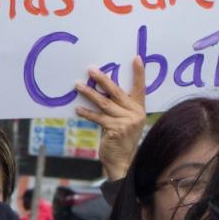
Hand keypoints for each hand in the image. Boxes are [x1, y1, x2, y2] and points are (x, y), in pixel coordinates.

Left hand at [75, 57, 146, 180]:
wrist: (124, 161)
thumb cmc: (122, 138)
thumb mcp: (126, 121)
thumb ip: (119, 107)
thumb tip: (100, 90)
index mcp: (140, 108)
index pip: (140, 87)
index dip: (139, 73)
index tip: (136, 58)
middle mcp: (135, 113)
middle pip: (117, 92)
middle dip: (102, 79)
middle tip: (91, 70)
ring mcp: (126, 121)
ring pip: (104, 103)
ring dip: (89, 93)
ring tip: (77, 86)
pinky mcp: (116, 129)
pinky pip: (98, 118)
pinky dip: (87, 113)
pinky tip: (78, 109)